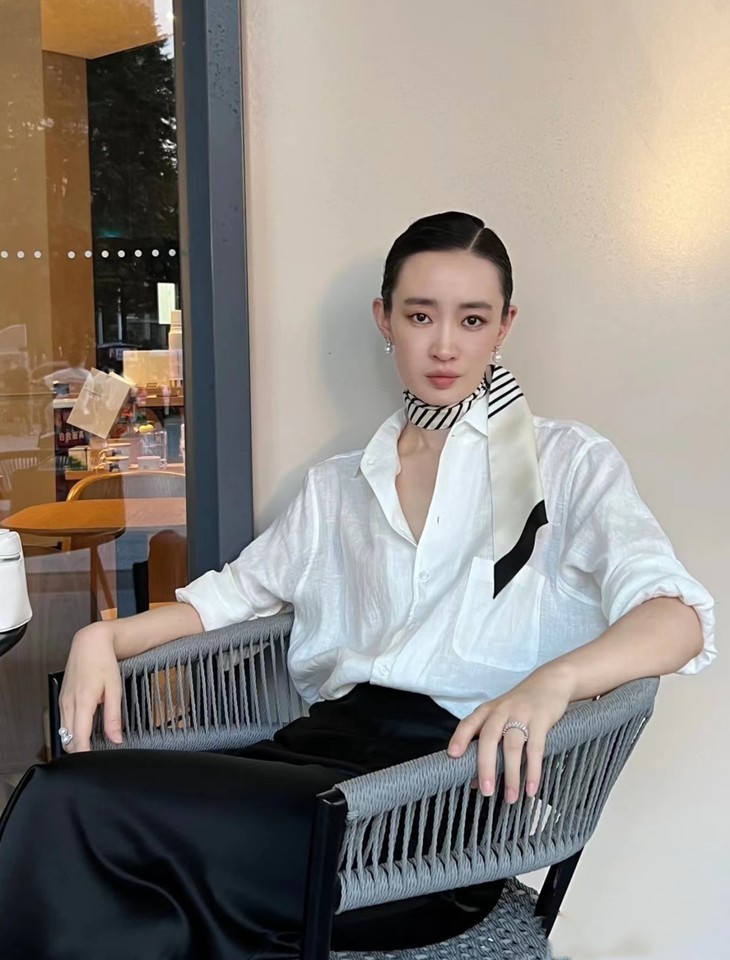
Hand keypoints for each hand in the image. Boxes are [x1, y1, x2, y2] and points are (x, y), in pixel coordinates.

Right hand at [59, 623, 122, 752]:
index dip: (85, 755)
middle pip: (68, 740)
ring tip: (92, 746)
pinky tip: (85, 731)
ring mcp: (63, 702)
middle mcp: (68, 704)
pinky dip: (72, 731)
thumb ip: (114, 717)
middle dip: (80, 752)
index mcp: (82, 703)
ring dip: (75, 742)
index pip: (79, 739)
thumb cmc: (103, 662)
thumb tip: (116, 739)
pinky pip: (63, 722)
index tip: (95, 763)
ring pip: (64, 732)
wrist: (90, 644)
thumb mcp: (114, 689)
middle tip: (98, 756)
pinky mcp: (62, 699)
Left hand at [447, 664, 574, 802]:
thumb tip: (474, 782)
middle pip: (489, 738)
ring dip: (512, 775)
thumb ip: (487, 744)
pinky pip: (536, 748)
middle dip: (486, 766)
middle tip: (486, 791)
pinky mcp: (541, 720)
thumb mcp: (501, 717)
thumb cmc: (520, 706)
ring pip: (512, 746)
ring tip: (511, 798)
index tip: (452, 756)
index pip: (469, 723)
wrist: (550, 682)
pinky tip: (531, 788)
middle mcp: (501, 711)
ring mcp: (521, 714)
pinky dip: (533, 771)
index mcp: (487, 710)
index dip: (459, 738)